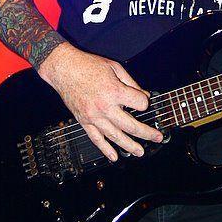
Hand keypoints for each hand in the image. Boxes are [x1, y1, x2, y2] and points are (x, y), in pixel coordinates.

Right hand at [38, 43, 162, 160]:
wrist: (64, 68)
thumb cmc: (88, 65)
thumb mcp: (114, 67)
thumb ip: (131, 83)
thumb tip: (144, 95)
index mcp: (114, 91)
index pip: (139, 104)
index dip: (144, 102)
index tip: (143, 100)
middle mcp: (105, 107)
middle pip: (131, 125)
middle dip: (146, 132)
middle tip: (157, 137)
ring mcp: (93, 116)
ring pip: (115, 136)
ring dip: (129, 146)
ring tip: (140, 152)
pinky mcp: (84, 121)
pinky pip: (96, 138)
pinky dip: (105, 149)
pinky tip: (114, 157)